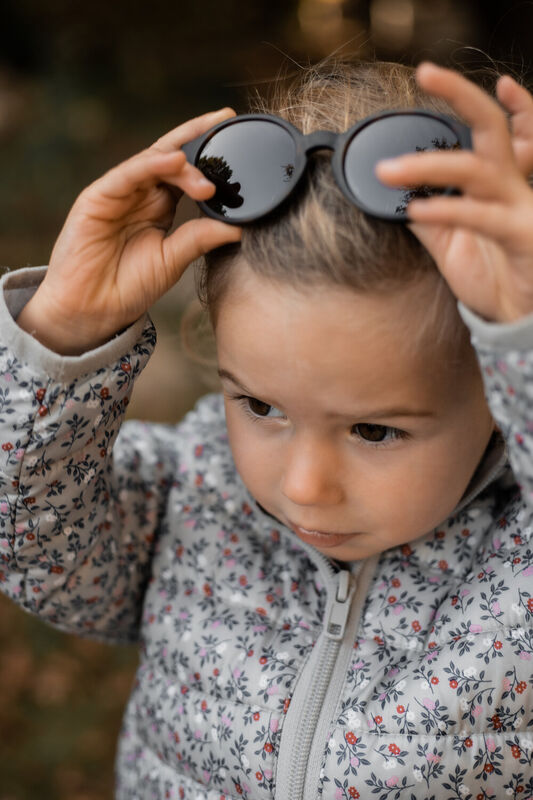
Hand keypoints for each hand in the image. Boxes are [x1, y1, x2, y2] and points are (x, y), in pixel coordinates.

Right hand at [18, 109, 241, 353]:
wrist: (94, 309)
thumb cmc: (130, 285)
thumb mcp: (175, 258)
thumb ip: (202, 237)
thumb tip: (241, 226)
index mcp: (160, 205)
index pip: (187, 170)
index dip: (209, 152)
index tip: (238, 136)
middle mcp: (140, 193)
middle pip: (172, 156)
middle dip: (200, 143)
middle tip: (228, 138)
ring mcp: (119, 192)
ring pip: (153, 161)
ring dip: (183, 165)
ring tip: (207, 179)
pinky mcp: (98, 197)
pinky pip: (127, 174)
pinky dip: (151, 165)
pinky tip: (175, 161)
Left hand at [375, 62, 532, 323]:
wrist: (520, 318)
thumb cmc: (495, 275)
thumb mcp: (451, 243)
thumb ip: (429, 217)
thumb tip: (395, 198)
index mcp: (497, 183)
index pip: (488, 128)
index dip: (469, 99)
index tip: (434, 75)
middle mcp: (513, 187)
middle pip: (492, 127)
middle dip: (461, 94)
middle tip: (425, 73)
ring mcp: (521, 208)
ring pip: (478, 170)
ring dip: (429, 165)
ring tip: (388, 171)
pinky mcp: (523, 236)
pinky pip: (482, 216)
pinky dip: (446, 209)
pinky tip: (415, 209)